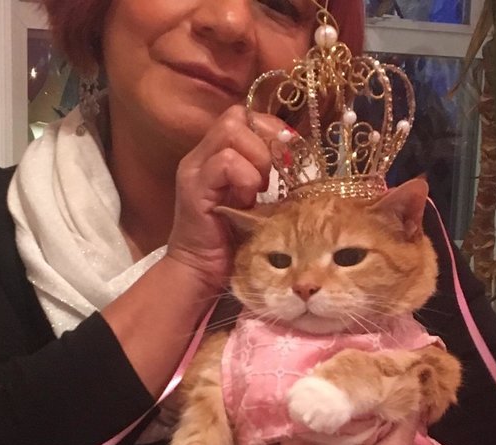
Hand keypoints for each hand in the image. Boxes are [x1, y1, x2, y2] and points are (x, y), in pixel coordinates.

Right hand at [167, 106, 283, 290]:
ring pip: (232, 131)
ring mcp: (196, 169)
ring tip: (259, 190)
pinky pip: (226, 162)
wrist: (202, 275)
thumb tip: (301, 163)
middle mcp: (202, 156)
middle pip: (237, 116)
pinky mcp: (194, 188)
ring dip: (257, 159)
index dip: (271, 128)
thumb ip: (269, 179)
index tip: (289, 156)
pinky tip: (249, 201)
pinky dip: (246, 177)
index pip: (244, 116)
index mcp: (216, 155)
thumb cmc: (233, 245)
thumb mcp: (257, 204)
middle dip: (265, 139)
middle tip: (274, 175)